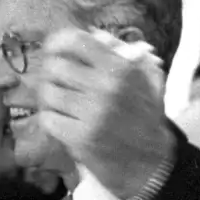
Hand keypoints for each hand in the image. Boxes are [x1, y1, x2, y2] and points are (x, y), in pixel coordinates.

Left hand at [39, 28, 171, 198]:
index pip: (76, 41)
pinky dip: (51, 119)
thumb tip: (94, 35)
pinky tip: (61, 120)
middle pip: (55, 66)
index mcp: (120, 68)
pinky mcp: (79, 138)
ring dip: (49, 97)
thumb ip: (122, 55)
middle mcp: (104, 87)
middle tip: (55, 80)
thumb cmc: (147, 119)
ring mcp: (91, 114)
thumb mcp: (145, 79)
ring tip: (58, 102)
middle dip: (51, 72)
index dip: (57, 42)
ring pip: (48, 92)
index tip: (54, 49)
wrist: (151, 164)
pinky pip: (48, 119)